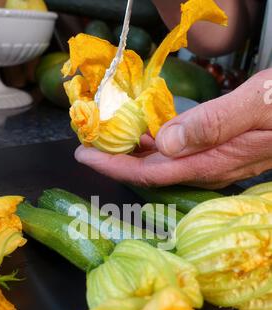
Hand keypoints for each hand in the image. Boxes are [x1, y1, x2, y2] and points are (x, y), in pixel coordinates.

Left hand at [75, 69, 271, 188]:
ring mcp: (215, 162)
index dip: (114, 167)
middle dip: (116, 162)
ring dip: (133, 153)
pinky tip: (146, 132)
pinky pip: (179, 153)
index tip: (85, 155)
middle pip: (151, 172)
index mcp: (212, 160)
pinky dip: (156, 143)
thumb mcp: (258, 106)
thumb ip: (214, 124)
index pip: (151, 172)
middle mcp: (209, 167)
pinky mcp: (220, 151)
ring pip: (164, 163)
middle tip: (87, 145)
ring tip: (107, 138)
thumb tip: (166, 141)